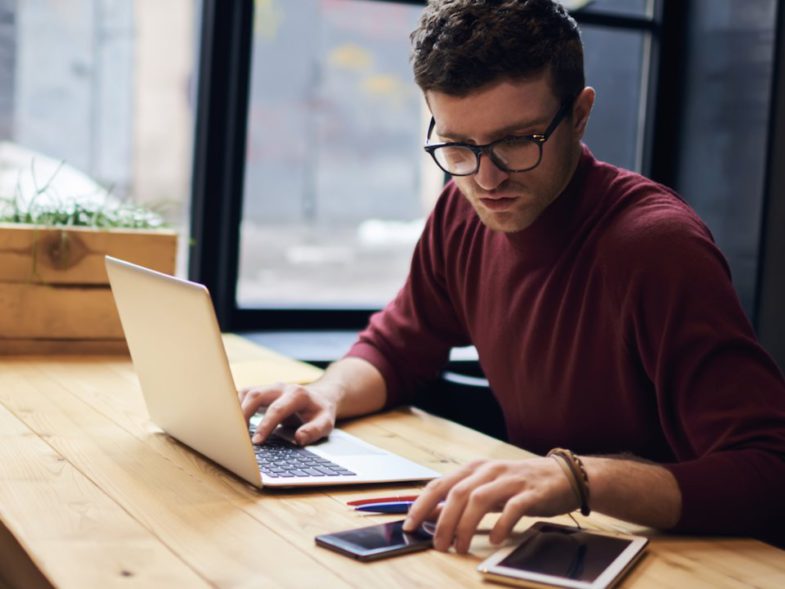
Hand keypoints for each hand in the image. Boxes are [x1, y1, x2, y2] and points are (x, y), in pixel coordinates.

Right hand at [238, 382, 336, 445]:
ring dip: (237, 410)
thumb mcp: (326, 423)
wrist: (319, 398)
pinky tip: (234, 423)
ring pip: (247, 393)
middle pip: (256, 395)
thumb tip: (299, 438)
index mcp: (297, 395)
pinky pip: (244, 395)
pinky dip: (236, 407)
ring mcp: (270, 388)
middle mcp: (281, 388)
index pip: (277, 409)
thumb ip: (314, 430)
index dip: (265, 425)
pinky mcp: (262, 392)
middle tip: (238, 435)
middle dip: (244, 414)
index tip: (257, 441)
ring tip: (233, 430)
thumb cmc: (319, 413)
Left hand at [403, 458, 577, 553]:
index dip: (422, 503)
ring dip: (466, 525)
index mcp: (476, 468)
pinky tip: (494, 540)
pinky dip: (500, 524)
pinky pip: (513, 508)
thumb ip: (461, 499)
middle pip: (458, 493)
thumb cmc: (520, 484)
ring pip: (480, 499)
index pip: (441, 484)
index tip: (409, 524)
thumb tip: (431, 514)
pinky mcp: (531, 492)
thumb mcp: (487, 488)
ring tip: (460, 547)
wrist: (564, 475)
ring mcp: (511, 480)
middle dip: (443, 521)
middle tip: (438, 544)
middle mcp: (490, 470)